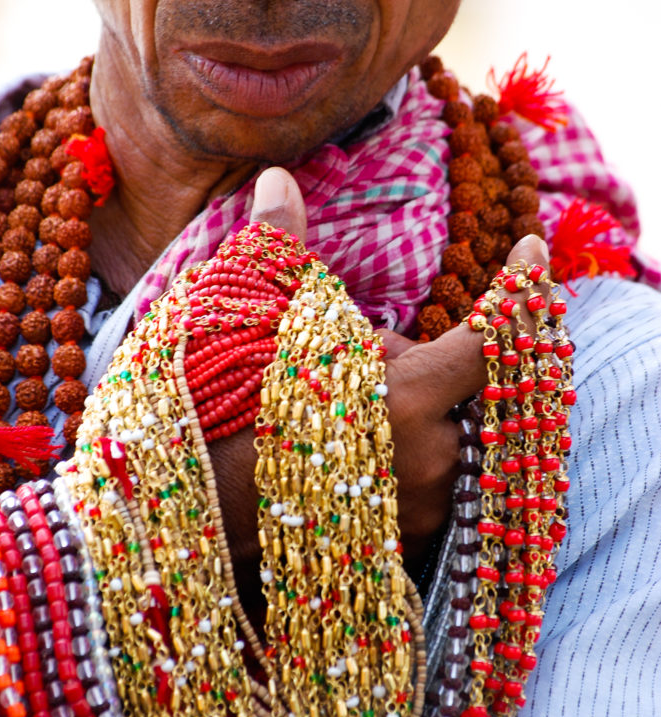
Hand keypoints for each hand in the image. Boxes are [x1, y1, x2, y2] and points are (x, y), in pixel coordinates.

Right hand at [209, 168, 551, 589]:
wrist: (184, 524)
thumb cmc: (217, 421)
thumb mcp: (250, 323)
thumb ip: (282, 249)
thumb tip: (278, 179)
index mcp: (405, 400)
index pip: (491, 336)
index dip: (520, 288)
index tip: (533, 252)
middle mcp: (428, 459)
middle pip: (454, 382)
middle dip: (412, 358)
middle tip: (342, 354)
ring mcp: (420, 506)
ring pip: (437, 427)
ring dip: (401, 404)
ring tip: (330, 402)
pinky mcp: (403, 538)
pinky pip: (421, 471)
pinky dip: (394, 445)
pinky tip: (337, 441)